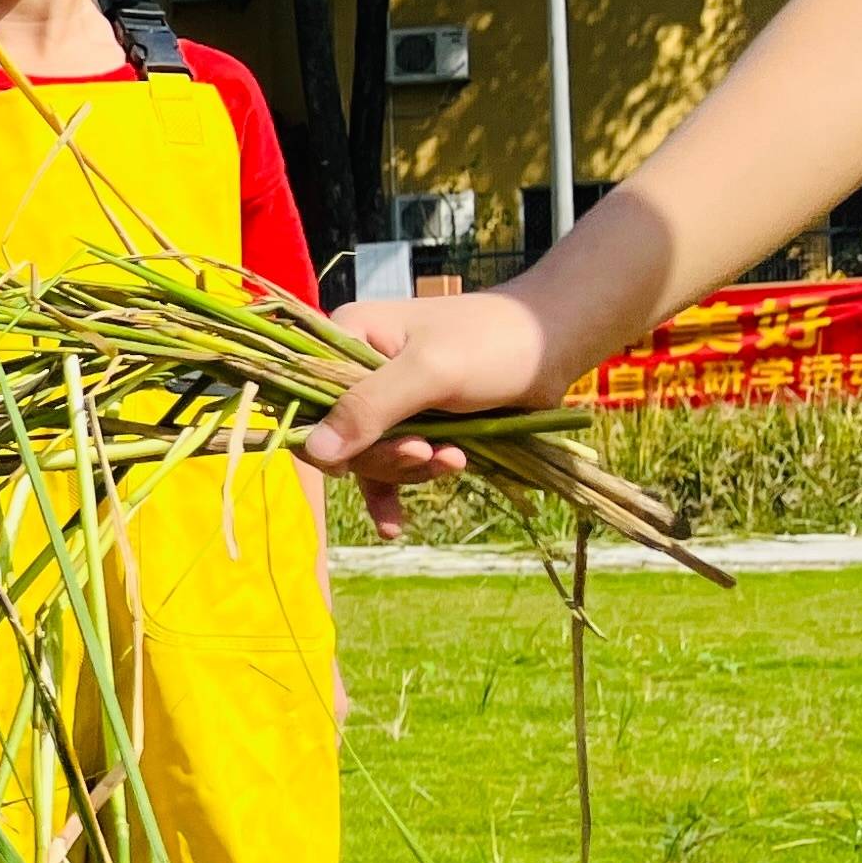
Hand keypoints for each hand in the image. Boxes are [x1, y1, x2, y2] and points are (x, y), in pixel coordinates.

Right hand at [297, 290, 561, 538]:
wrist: (555, 344)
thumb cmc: (494, 343)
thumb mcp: (430, 372)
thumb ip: (370, 408)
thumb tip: (315, 451)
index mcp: (348, 337)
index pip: (306, 400)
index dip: (329, 438)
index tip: (367, 457)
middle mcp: (357, 368)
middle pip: (341, 437)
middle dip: (384, 456)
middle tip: (427, 453)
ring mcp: (386, 399)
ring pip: (371, 457)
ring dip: (408, 471)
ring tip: (455, 461)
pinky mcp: (414, 423)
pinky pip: (389, 467)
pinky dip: (393, 494)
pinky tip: (392, 525)